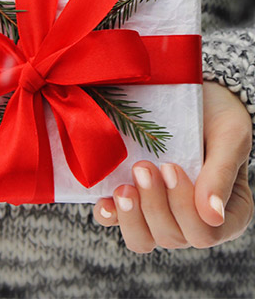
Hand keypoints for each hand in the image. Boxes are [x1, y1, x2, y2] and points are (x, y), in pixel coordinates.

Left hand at [93, 81, 253, 252]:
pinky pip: (115, 222)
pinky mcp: (132, 200)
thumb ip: (222, 174)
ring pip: (142, 239)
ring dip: (131, 214)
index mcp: (225, 213)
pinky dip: (109, 215)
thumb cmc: (216, 116)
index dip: (183, 206)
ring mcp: (159, 212)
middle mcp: (191, 220)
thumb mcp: (229, 136)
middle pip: (171, 237)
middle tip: (143, 167)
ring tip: (124, 186)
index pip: (204, 233)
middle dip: (154, 204)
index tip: (170, 167)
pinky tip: (106, 200)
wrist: (189, 96)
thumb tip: (213, 215)